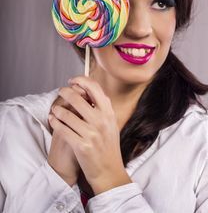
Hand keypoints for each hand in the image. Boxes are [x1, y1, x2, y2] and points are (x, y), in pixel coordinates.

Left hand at [48, 76, 131, 193]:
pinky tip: (52, 119)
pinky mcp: (81, 146)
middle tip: (61, 91)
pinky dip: (55, 122)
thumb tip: (88, 90)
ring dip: (58, 109)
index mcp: (109, 113)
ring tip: (55, 108)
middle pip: (78, 98)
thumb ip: (102, 107)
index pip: (95, 88)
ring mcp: (91, 134)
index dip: (81, 80)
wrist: (109, 171)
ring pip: (67, 114)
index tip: (73, 80)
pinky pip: (63, 129)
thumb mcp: (111, 123)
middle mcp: (101, 121)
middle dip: (65, 92)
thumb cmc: (108, 146)